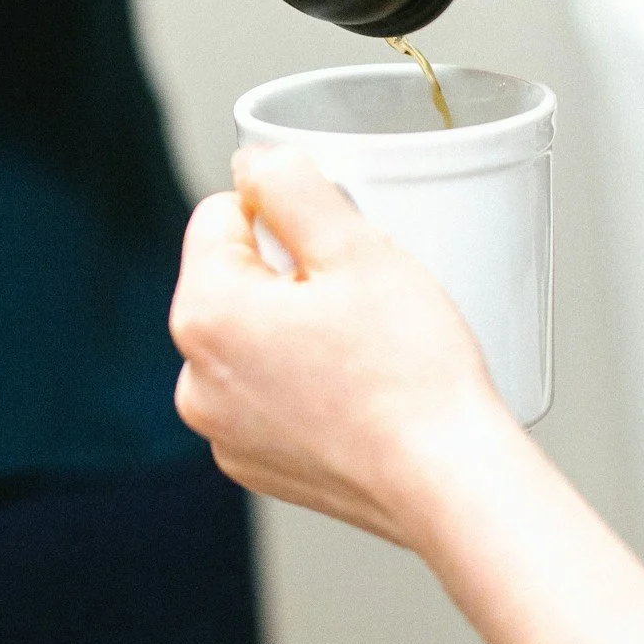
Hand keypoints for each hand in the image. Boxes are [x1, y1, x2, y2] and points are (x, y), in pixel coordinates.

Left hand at [170, 145, 514, 545]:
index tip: (337, 243)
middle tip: (360, 296)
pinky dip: (302, 381)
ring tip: (363, 346)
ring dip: (294, 326)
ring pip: (251, 336)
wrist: (448, 481)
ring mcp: (222, 431)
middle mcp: (195, 380)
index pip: (220, 215)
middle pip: (233, 277)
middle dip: (290, 271)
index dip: (283, 214)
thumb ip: (292, 184)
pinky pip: (266, 393)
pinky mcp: (255, 464)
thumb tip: (253, 161)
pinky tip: (356, 390)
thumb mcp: (356, 246)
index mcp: (204, 315)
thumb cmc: (411, 371)